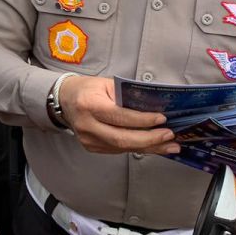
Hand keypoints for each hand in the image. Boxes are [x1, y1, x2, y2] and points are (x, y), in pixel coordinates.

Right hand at [60, 76, 179, 154]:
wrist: (65, 99)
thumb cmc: (88, 89)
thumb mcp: (107, 84)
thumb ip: (128, 95)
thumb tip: (154, 106)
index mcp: (90, 105)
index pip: (120, 117)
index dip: (143, 120)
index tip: (162, 119)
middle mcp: (87, 125)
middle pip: (122, 139)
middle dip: (150, 139)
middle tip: (170, 137)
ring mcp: (88, 140)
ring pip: (122, 148)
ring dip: (148, 147)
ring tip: (169, 145)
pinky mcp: (92, 147)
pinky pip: (118, 150)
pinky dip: (138, 148)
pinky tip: (153, 146)